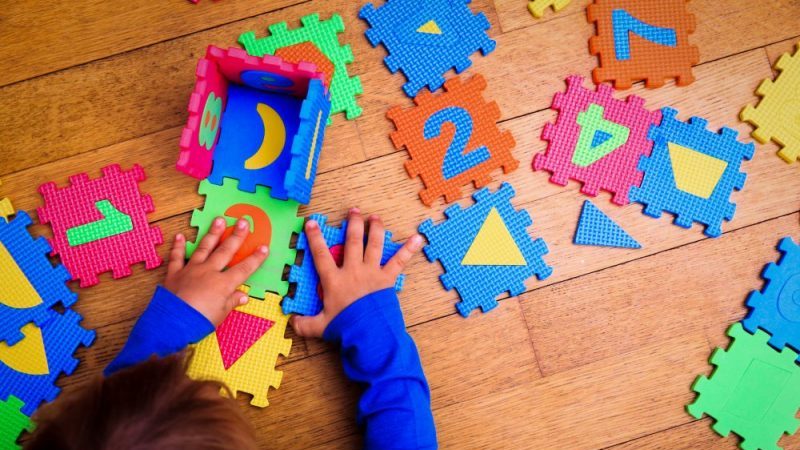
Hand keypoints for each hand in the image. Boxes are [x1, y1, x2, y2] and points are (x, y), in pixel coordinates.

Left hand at [164, 217, 268, 325]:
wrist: (172, 323)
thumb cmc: (199, 321)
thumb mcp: (221, 314)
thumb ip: (231, 302)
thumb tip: (243, 296)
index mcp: (223, 284)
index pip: (244, 269)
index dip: (255, 258)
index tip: (264, 247)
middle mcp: (209, 272)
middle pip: (226, 251)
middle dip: (236, 236)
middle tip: (243, 221)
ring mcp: (191, 270)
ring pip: (204, 248)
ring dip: (212, 234)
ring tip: (219, 220)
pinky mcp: (175, 274)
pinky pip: (177, 257)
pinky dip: (178, 247)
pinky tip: (180, 236)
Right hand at [290, 208, 422, 337]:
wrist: (369, 333)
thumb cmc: (345, 328)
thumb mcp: (321, 326)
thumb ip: (305, 324)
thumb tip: (291, 322)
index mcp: (334, 280)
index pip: (321, 254)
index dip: (315, 237)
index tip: (312, 222)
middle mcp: (353, 271)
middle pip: (352, 242)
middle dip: (353, 224)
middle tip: (354, 210)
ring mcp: (372, 272)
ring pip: (374, 245)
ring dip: (375, 229)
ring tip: (375, 217)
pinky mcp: (387, 279)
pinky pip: (399, 261)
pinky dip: (409, 249)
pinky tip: (418, 239)